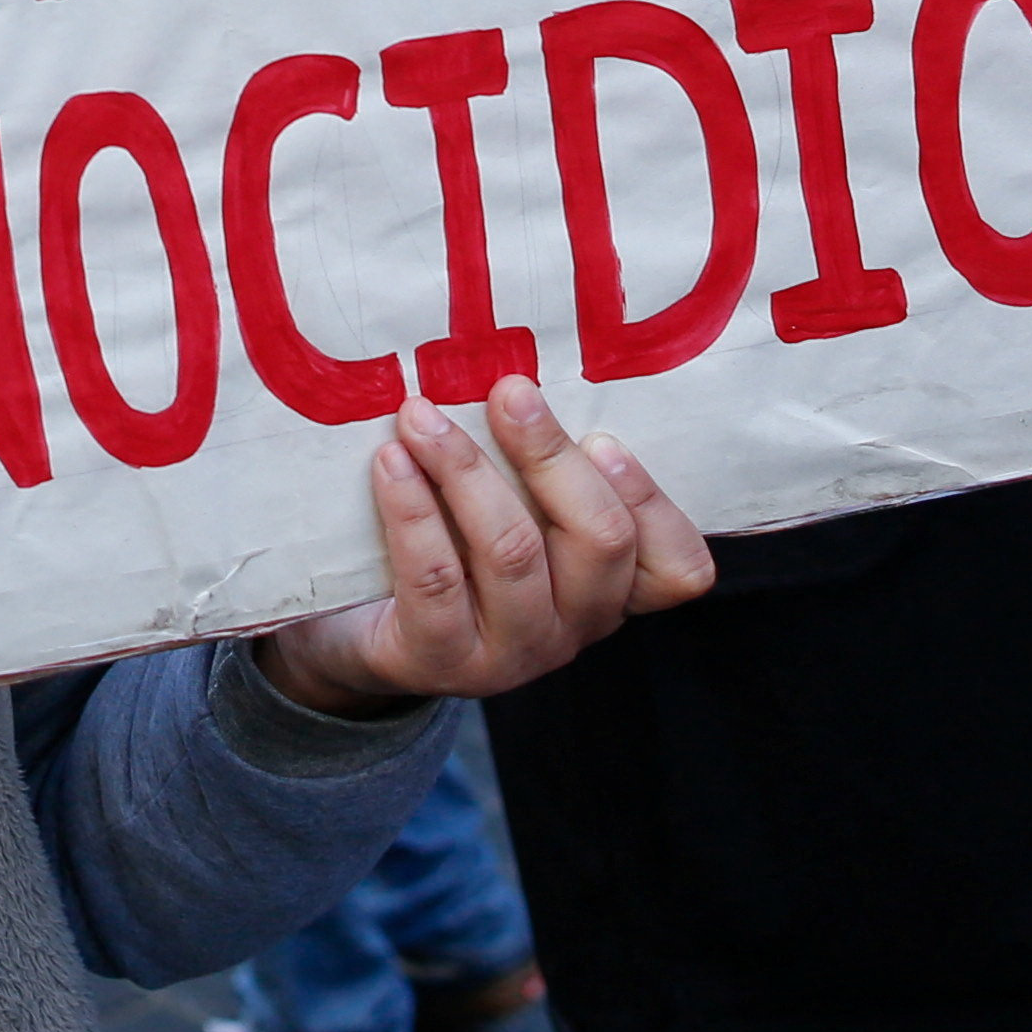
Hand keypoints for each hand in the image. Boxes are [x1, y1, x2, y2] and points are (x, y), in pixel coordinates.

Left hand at [252, 382, 718, 714]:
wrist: (354, 631)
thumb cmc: (450, 546)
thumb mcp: (510, 505)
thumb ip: (537, 461)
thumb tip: (521, 370)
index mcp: (610, 587)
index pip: (677, 567)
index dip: (650, 501)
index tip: (602, 436)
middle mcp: (575, 626)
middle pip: (599, 541)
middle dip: (550, 455)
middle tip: (508, 391)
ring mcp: (512, 654)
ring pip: (513, 552)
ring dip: (466, 469)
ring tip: (421, 416)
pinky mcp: (440, 661)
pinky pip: (436, 579)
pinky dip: (414, 511)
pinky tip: (390, 463)